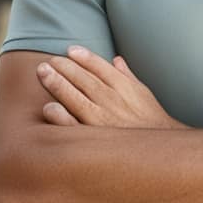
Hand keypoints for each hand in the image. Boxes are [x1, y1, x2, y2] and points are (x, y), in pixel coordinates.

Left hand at [37, 46, 186, 130]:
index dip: (84, 57)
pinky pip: (75, 127)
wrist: (159, 153)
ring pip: (76, 98)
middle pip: (84, 79)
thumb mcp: (143, 93)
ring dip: (58, 84)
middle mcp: (112, 100)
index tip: (70, 50)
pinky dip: (61, 117)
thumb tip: (117, 60)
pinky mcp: (95, 140)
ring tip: (43, 73)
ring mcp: (102, 120)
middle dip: (65, 67)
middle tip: (48, 61)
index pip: (101, 67)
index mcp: (124, 87)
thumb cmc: (151, 121)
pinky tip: (48, 108)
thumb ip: (128, 76)